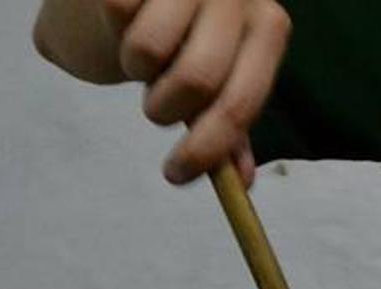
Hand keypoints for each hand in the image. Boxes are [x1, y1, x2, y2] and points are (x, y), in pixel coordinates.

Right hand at [100, 0, 290, 185]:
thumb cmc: (178, 34)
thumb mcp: (212, 76)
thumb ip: (227, 123)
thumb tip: (241, 180)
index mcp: (267, 26)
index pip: (241, 101)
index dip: (208, 147)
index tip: (176, 173)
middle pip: (196, 80)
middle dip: (165, 108)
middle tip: (156, 105)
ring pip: (149, 49)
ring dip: (134, 66)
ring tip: (142, 52)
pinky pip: (118, 11)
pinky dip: (113, 26)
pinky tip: (125, 15)